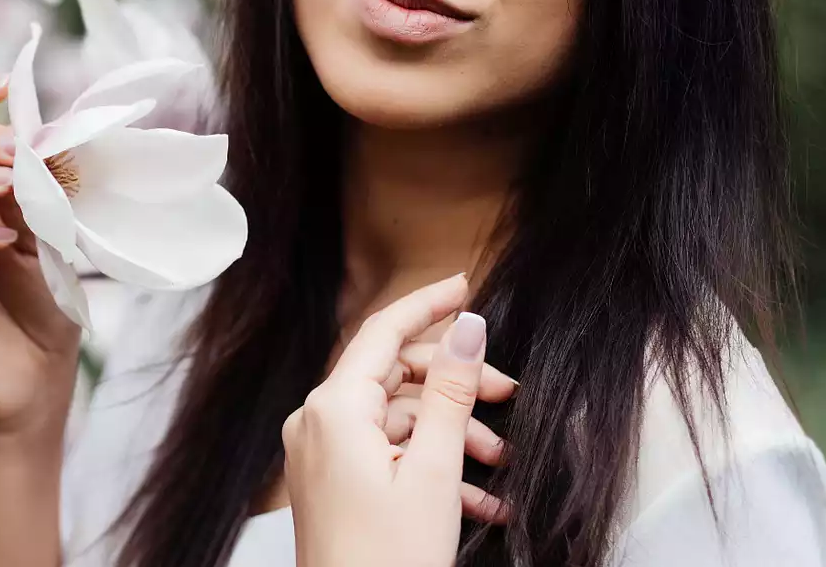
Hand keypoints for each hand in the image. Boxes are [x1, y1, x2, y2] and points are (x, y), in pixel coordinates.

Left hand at [283, 274, 513, 566]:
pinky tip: (481, 500)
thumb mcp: (434, 469)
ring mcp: (321, 457)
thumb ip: (451, 393)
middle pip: (393, 377)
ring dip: (452, 436)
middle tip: (509, 394)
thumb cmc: (387, 561)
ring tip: (501, 462)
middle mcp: (317, 423)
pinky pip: (385, 457)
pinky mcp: (333, 488)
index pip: (382, 332)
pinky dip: (431, 468)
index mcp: (332, 408)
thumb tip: (468, 328)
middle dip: (455, 386)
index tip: (465, 285)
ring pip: (397, 421)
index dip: (427, 305)